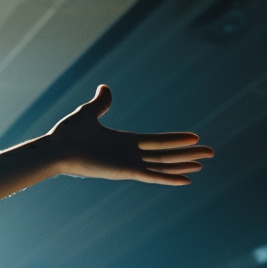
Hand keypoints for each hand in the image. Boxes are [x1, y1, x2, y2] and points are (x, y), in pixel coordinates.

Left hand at [44, 85, 212, 184]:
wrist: (55, 149)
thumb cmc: (67, 134)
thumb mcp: (88, 113)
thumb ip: (101, 103)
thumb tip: (105, 88)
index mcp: (124, 141)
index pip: (157, 140)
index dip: (176, 139)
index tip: (195, 138)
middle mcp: (130, 154)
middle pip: (166, 153)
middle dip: (188, 153)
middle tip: (210, 153)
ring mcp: (129, 164)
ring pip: (163, 164)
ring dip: (183, 164)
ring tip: (203, 164)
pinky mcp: (125, 171)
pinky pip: (153, 176)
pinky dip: (169, 177)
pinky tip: (187, 179)